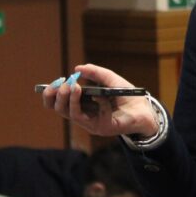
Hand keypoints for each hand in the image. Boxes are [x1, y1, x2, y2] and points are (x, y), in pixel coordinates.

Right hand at [42, 63, 158, 138]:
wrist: (144, 108)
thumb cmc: (125, 94)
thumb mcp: (110, 79)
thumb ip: (95, 73)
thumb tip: (77, 68)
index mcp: (81, 103)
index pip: (58, 101)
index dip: (51, 93)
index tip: (54, 82)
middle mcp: (83, 114)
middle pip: (59, 109)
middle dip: (57, 96)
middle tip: (64, 84)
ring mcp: (90, 122)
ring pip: (70, 114)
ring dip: (69, 99)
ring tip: (74, 87)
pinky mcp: (100, 128)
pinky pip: (89, 117)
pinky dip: (89, 104)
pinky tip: (95, 95)